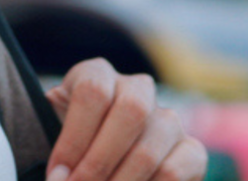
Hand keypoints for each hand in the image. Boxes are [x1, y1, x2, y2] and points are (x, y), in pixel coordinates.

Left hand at [44, 59, 204, 180]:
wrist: (101, 173)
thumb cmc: (71, 157)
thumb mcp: (58, 145)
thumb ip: (58, 153)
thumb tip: (58, 176)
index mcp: (98, 75)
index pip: (94, 91)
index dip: (74, 139)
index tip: (57, 175)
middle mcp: (137, 89)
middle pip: (130, 112)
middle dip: (98, 162)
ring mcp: (168, 119)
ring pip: (148, 149)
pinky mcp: (191, 151)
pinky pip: (172, 172)